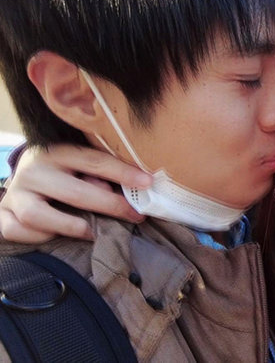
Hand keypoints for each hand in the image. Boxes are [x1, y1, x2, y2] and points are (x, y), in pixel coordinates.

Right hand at [0, 144, 150, 242]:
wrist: (25, 175)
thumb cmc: (64, 172)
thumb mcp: (81, 164)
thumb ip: (101, 174)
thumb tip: (133, 188)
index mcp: (57, 151)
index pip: (94, 162)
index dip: (123, 173)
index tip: (148, 182)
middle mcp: (33, 170)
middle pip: (74, 192)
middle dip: (109, 206)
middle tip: (134, 215)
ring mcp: (16, 193)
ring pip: (38, 214)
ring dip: (70, 225)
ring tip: (92, 231)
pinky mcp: (3, 213)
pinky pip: (17, 230)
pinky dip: (39, 236)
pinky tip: (56, 234)